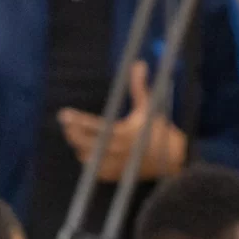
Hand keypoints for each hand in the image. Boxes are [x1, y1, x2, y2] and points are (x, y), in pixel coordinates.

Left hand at [58, 62, 189, 182]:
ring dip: (80, 146)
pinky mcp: (117, 175)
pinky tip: (88, 151)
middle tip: (67, 123)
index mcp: (125, 133)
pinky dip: (90, 160)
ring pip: (87, 157)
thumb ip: (139, 87)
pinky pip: (95, 170)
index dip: (78, 120)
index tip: (64, 114)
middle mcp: (119, 150)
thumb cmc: (158, 129)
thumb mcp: (149, 107)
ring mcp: (117, 165)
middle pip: (85, 143)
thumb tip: (138, 64)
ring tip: (76, 135)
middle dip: (73, 132)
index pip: (95, 126)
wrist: (174, 159)